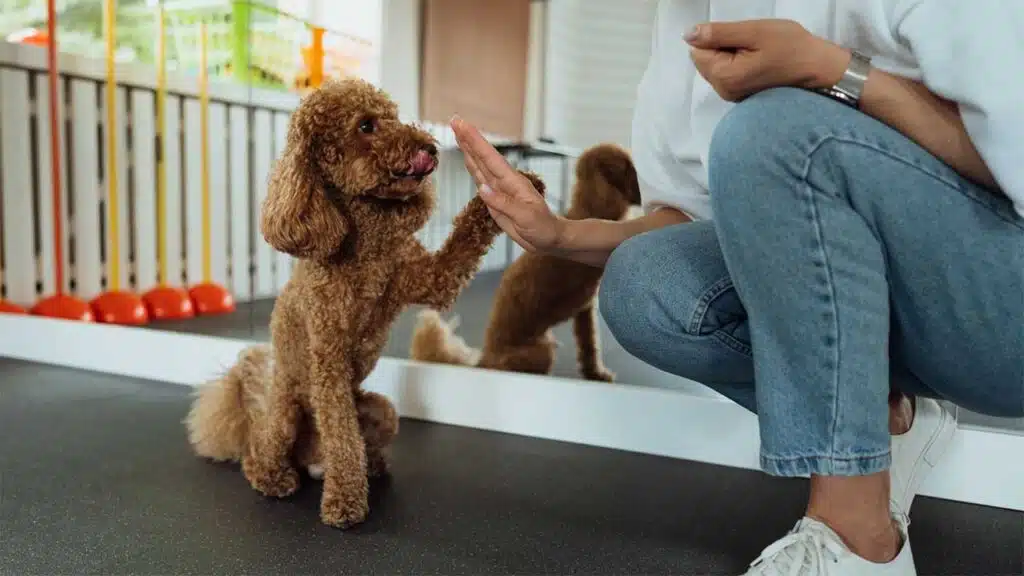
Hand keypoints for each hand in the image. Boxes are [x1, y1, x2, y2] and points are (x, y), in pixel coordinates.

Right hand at [450, 116, 563, 252]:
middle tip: (454, 120)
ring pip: (479, 165)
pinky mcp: (495, 200)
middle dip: (468, 139)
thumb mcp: (526, 217)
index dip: (475, 141)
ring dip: (468, 149)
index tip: (462, 125)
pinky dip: (472, 167)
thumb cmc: (543, 227)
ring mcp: (499, 190)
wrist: (549, 239)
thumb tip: (482, 188)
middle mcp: (504, 182)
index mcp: (513, 182)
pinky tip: (466, 158)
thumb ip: (504, 203)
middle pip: (482, 157)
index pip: (490, 158)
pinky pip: (480, 180)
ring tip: (457, 133)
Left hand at [684, 19, 851, 101]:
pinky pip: (728, 72)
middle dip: (723, 46)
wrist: (818, 70)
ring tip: (758, 53)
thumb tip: (689, 35)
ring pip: (716, 64)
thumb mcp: (755, 32)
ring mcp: (731, 95)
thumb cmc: (791, 48)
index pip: (698, 49)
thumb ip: (719, 33)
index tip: (743, 38)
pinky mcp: (740, 95)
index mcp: (722, 76)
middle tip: (753, 45)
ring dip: (731, 54)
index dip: (717, 37)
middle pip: (705, 59)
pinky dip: (739, 63)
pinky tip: (759, 62)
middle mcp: (722, 90)